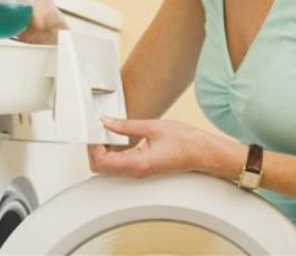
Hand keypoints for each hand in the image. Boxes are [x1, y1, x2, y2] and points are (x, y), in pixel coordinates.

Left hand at [88, 118, 208, 178]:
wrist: (201, 152)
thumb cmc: (184, 141)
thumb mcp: (153, 127)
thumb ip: (126, 125)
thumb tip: (107, 122)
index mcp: (138, 163)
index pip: (102, 161)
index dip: (94, 146)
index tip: (94, 130)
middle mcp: (135, 172)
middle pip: (100, 168)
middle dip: (94, 149)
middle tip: (97, 130)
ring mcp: (137, 173)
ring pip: (107, 168)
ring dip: (101, 151)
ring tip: (106, 132)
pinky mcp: (140, 169)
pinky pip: (117, 166)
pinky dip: (111, 153)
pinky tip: (115, 139)